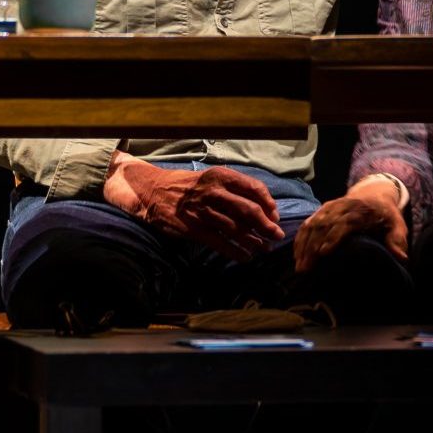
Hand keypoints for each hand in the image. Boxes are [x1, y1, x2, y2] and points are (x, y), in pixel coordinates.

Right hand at [103, 154, 282, 260]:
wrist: (154, 192)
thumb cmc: (190, 187)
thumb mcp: (212, 179)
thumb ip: (234, 189)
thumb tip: (262, 206)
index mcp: (221, 175)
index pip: (253, 187)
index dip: (268, 203)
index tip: (276, 215)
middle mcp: (214, 191)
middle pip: (248, 209)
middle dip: (266, 225)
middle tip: (277, 235)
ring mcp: (203, 210)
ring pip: (236, 228)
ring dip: (253, 241)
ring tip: (264, 248)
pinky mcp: (193, 228)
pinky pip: (220, 242)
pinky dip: (235, 251)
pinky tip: (245, 256)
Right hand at [293, 178, 407, 273]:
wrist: (374, 193)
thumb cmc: (386, 215)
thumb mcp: (397, 225)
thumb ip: (397, 240)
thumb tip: (402, 258)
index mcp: (361, 211)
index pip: (344, 223)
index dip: (333, 237)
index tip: (323, 253)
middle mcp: (343, 207)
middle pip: (324, 225)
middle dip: (313, 246)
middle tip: (306, 268)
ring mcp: (331, 207)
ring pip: (313, 223)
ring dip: (304, 244)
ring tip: (299, 265)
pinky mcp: (323, 209)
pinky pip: (309, 221)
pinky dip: (301, 237)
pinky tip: (296, 253)